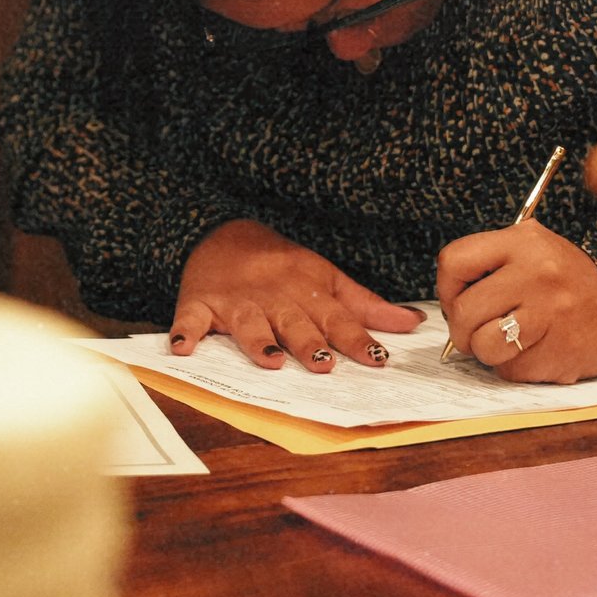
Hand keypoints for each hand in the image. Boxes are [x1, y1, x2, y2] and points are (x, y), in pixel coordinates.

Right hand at [171, 219, 424, 372]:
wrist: (220, 231)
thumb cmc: (280, 265)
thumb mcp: (325, 278)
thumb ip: (366, 306)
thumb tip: (412, 324)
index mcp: (307, 289)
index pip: (337, 317)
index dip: (356, 338)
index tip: (377, 358)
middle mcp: (274, 296)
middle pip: (294, 322)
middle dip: (309, 343)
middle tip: (324, 365)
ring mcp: (235, 301)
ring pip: (249, 323)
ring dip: (258, 341)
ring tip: (269, 363)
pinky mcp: (199, 303)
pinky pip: (191, 318)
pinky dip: (186, 332)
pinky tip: (184, 347)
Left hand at [434, 222, 596, 382]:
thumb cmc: (564, 280)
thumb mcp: (531, 249)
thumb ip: (488, 264)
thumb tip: (447, 302)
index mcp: (524, 243)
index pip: (454, 262)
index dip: (446, 287)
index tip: (457, 297)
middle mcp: (537, 275)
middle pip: (463, 311)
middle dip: (462, 329)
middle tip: (477, 329)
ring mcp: (550, 316)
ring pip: (483, 346)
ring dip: (488, 351)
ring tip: (508, 340)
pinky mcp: (560, 354)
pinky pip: (511, 371)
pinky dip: (516, 366)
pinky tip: (537, 349)